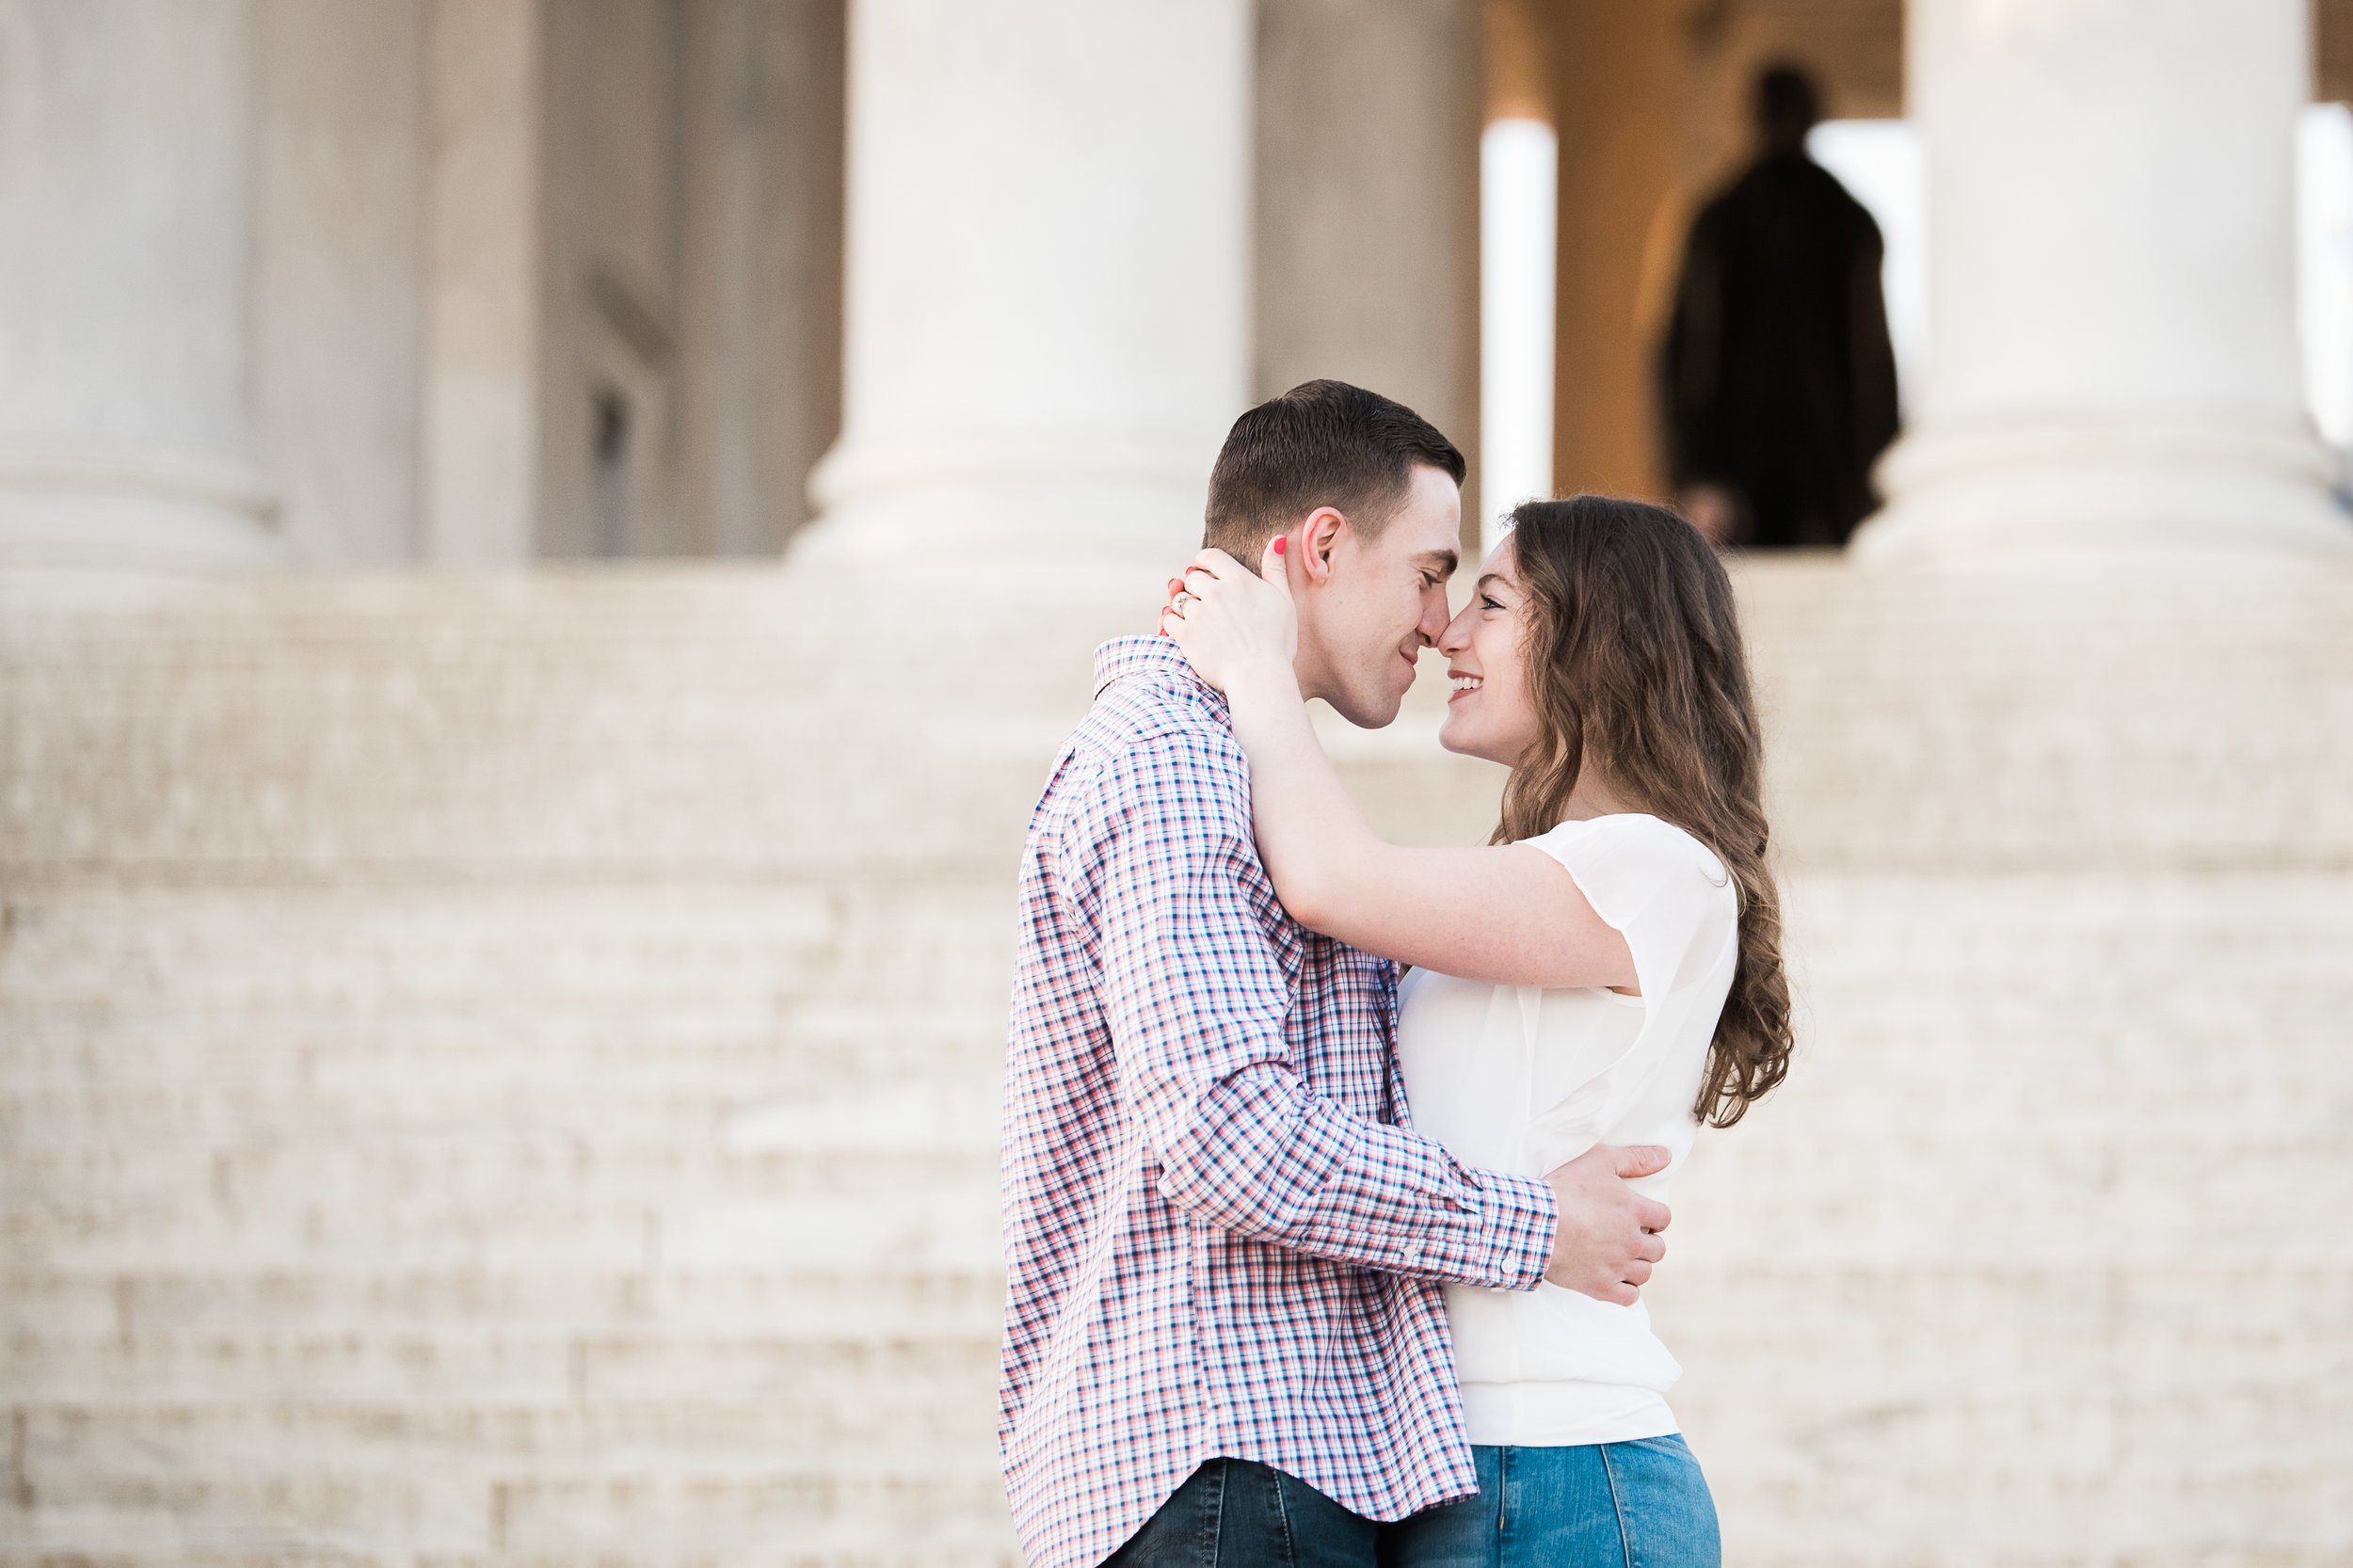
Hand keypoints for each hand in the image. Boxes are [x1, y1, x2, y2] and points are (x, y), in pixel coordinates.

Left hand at [1159, 537, 1296, 695]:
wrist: (1260, 676)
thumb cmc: (1277, 641)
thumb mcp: (1284, 600)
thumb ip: (1275, 568)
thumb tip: (1277, 540)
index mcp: (1238, 580)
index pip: (1209, 556)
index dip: (1205, 562)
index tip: (1206, 571)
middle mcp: (1215, 592)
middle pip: (1192, 577)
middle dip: (1197, 586)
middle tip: (1206, 601)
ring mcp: (1198, 614)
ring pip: (1180, 599)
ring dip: (1186, 606)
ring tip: (1199, 619)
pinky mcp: (1185, 635)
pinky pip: (1169, 619)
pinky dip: (1173, 622)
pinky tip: (1184, 628)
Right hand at [1541, 1143, 1670, 1304]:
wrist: (1534, 1223)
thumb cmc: (1565, 1189)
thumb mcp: (1600, 1161)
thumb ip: (1637, 1158)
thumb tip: (1667, 1155)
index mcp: (1635, 1212)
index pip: (1663, 1218)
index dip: (1653, 1216)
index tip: (1640, 1216)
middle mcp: (1632, 1242)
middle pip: (1657, 1249)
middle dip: (1646, 1241)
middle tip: (1626, 1236)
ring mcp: (1617, 1267)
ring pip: (1645, 1273)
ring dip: (1636, 1264)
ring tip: (1619, 1256)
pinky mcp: (1601, 1288)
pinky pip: (1629, 1297)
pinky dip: (1626, 1290)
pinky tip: (1614, 1278)